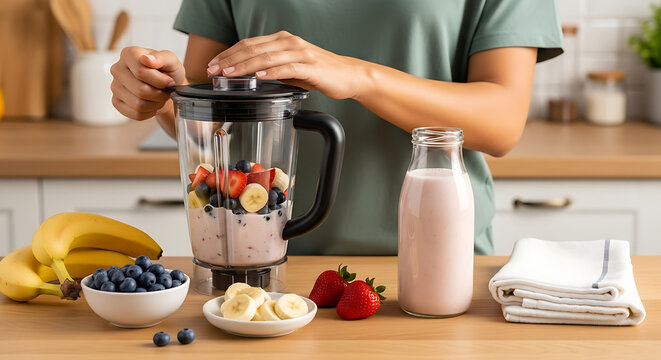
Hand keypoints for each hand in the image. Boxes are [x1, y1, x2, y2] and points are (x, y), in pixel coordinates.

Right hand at [110, 47, 185, 119]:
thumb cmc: (168, 72)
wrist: (167, 87)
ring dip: (156, 104)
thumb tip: (146, 59)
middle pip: (140, 90)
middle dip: (160, 94)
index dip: (160, 81)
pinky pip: (135, 114)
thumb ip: (161, 57)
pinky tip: (153, 104)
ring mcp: (115, 86)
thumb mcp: (172, 61)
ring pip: (138, 104)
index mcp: (129, 54)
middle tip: (166, 91)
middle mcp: (118, 69)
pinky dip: (150, 112)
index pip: (140, 72)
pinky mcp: (116, 102)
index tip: (169, 81)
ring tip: (160, 97)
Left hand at [206, 31, 366, 99]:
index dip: (229, 53)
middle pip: (253, 48)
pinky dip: (271, 72)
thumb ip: (271, 68)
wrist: (348, 75)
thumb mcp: (290, 67)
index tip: (214, 64)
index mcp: (283, 40)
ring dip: (245, 66)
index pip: (249, 43)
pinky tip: (259, 77)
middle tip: (214, 70)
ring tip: (230, 74)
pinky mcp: (311, 66)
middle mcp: (290, 42)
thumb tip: (248, 75)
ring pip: (267, 57)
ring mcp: (300, 53)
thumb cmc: (319, 72)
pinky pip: (287, 68)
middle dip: (230, 59)